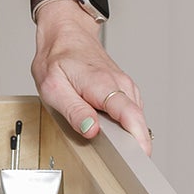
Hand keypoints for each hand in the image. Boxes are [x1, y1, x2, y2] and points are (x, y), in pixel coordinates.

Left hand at [31, 0, 150, 154]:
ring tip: (109, 144)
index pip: (130, 115)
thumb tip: (91, 130)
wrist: (66, 32)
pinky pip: (130, 112)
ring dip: (128, 135)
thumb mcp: (53, 87)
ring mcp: (125, 85)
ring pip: (135, 118)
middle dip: (134, 143)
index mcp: (102, 84)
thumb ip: (73, 110)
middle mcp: (120, 84)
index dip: (138, 138)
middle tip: (120, 161)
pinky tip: (109, 127)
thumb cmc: (57, 58)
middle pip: (137, 120)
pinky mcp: (125, 89)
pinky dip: (125, 124)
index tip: (140, 157)